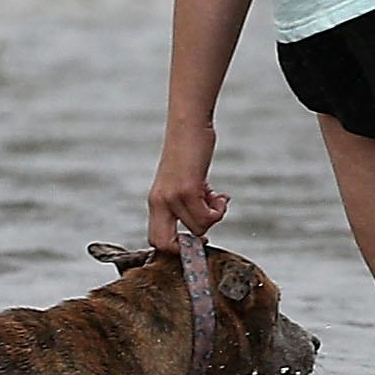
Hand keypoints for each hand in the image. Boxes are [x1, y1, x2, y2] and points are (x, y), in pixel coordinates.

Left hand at [147, 122, 228, 248]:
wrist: (187, 126)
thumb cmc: (188, 152)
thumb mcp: (181, 181)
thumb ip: (188, 202)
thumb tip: (209, 220)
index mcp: (156, 202)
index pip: (156, 240)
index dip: (175, 248)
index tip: (196, 240)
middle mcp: (159, 202)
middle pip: (164, 244)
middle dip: (187, 248)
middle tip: (205, 238)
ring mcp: (172, 197)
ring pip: (197, 229)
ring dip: (213, 217)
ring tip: (216, 197)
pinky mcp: (187, 189)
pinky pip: (207, 216)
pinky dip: (218, 209)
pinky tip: (219, 194)